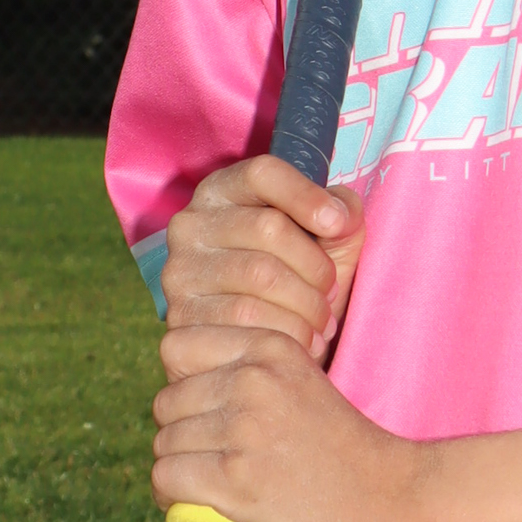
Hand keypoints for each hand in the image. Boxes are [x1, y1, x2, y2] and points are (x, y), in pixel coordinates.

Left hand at [151, 325, 428, 521]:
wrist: (393, 498)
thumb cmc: (346, 448)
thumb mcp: (302, 383)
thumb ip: (250, 373)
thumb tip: (181, 385)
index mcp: (271, 346)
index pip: (176, 347)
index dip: (183, 384)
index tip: (205, 413)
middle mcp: (254, 379)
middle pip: (166, 401)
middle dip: (180, 433)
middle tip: (210, 459)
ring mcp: (245, 429)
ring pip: (164, 444)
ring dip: (177, 470)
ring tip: (207, 485)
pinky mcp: (237, 480)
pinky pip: (166, 479)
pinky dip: (173, 498)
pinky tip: (195, 504)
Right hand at [159, 156, 364, 361]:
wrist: (257, 347)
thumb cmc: (296, 278)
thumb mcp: (326, 239)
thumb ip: (341, 214)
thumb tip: (338, 216)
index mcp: (223, 191)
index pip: (262, 173)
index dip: (305, 195)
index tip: (338, 225)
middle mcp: (191, 224)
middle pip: (269, 227)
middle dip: (315, 265)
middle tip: (332, 292)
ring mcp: (180, 270)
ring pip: (260, 275)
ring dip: (307, 304)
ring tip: (323, 321)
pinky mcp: (181, 317)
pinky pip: (246, 319)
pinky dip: (288, 333)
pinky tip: (303, 342)